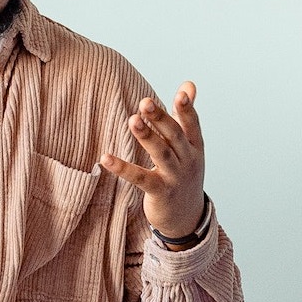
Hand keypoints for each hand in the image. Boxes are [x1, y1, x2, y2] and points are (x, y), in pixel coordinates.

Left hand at [101, 82, 206, 243]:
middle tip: (145, 101)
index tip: (180, 94)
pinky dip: (123, 168)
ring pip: (161, 154)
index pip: (192, 125)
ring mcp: (175, 178)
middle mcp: (188, 161)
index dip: (187, 110)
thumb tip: (188, 84)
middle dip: (161, 119)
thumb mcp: (189, 146)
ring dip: (146, 137)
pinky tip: (106, 158)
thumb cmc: (183, 173)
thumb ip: (185, 115)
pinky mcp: (159, 192)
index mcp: (194, 147)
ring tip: (132, 120)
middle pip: (174, 137)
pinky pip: (140, 178)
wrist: (186, 217)